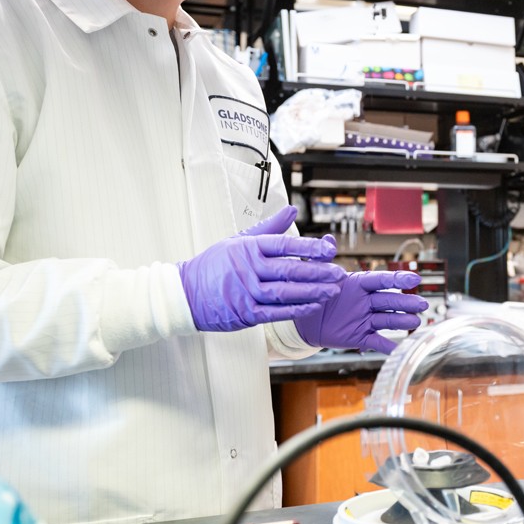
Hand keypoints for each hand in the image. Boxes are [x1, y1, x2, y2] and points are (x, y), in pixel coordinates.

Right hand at [178, 206, 345, 331]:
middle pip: (289, 269)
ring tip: (332, 291)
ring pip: (286, 291)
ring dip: (312, 292)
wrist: (185, 294)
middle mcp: (249, 268)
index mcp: (249, 247)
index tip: (329, 250)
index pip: (285, 244)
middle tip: (338, 273)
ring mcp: (247, 292)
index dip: (309, 247)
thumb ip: (269, 227)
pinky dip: (296, 309)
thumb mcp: (238, 240)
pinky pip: (276, 312)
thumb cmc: (214, 265)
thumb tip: (292, 210)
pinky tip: (313, 306)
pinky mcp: (245, 313)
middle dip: (318, 272)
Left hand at [293, 270, 428, 352]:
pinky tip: (399, 349)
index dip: (397, 279)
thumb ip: (324, 259)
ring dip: (402, 321)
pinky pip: (376, 342)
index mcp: (359, 284)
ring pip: (387, 319)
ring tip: (415, 321)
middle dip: (406, 302)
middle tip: (422, 304)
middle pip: (389, 300)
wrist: (306, 319)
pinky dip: (388, 347)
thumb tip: (328, 240)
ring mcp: (365, 319)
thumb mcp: (318, 274)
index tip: (414, 278)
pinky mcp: (361, 336)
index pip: (380, 279)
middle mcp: (366, 301)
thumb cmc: (315, 293)